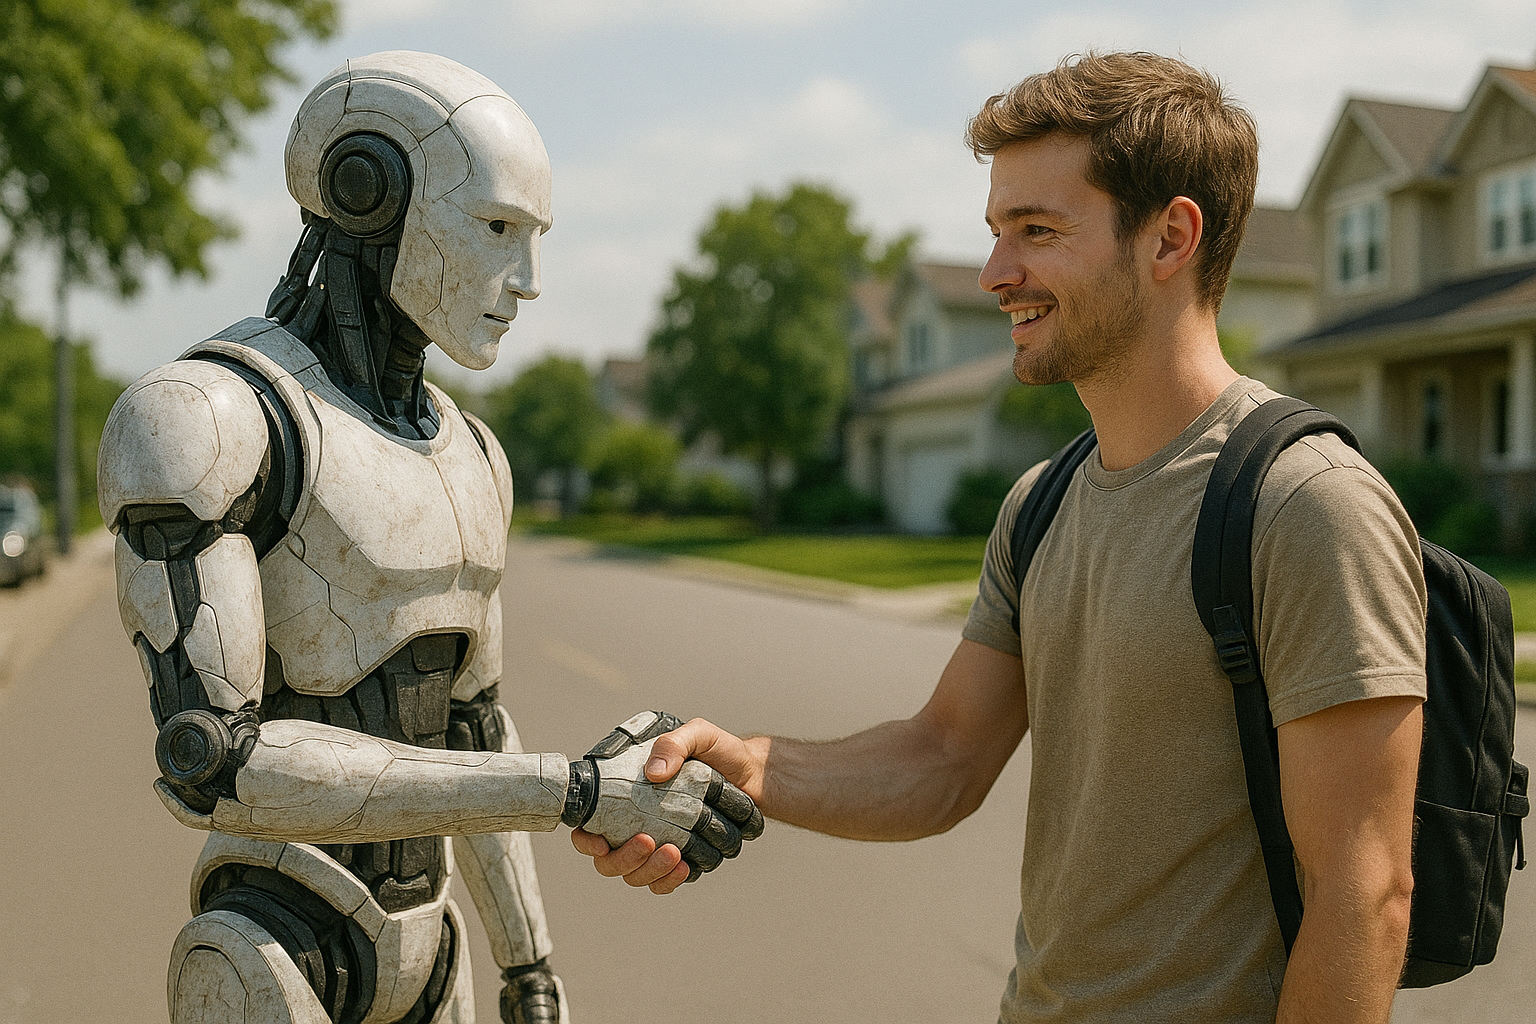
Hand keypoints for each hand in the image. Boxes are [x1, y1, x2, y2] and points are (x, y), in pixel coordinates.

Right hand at [563, 711, 762, 890]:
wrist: (752, 776)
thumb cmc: (719, 752)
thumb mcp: (698, 735)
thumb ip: (674, 744)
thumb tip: (653, 774)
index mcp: (625, 796)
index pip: (589, 824)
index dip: (585, 840)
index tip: (600, 842)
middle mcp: (633, 825)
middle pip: (608, 861)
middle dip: (623, 859)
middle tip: (648, 842)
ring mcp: (654, 846)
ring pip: (635, 876)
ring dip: (650, 871)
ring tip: (676, 854)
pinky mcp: (677, 861)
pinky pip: (662, 883)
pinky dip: (669, 881)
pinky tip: (685, 868)